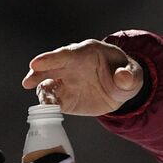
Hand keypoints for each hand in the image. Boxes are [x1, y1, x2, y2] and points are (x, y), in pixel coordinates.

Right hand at [22, 39, 143, 115]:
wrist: (122, 90)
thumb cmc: (126, 75)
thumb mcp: (133, 75)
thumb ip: (128, 76)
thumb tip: (123, 78)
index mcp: (86, 52)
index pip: (66, 54)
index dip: (51, 58)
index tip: (36, 63)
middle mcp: (71, 65)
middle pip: (50, 67)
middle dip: (38, 73)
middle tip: (28, 82)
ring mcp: (66, 81)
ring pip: (48, 84)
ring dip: (42, 92)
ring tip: (44, 101)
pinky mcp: (66, 98)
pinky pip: (53, 101)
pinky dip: (48, 106)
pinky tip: (47, 110)